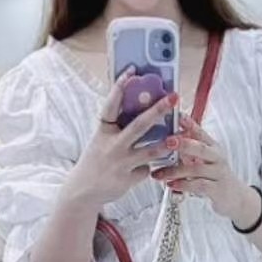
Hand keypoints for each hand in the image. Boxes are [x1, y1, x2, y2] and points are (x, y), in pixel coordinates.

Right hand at [72, 67, 179, 208]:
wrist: (83, 190)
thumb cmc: (97, 159)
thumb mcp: (102, 139)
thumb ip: (119, 126)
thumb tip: (142, 105)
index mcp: (103, 130)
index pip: (111, 105)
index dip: (120, 87)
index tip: (132, 71)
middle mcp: (112, 145)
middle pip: (138, 126)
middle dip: (157, 110)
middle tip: (173, 98)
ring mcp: (120, 163)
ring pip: (148, 152)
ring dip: (165, 145)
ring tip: (178, 138)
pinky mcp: (128, 179)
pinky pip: (146, 170)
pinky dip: (148, 167)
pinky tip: (140, 169)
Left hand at [150, 114, 252, 220]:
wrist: (234, 197)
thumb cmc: (214, 175)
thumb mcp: (203, 159)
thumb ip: (188, 149)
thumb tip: (165, 138)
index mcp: (212, 146)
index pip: (200, 132)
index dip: (189, 124)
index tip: (177, 116)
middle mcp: (217, 157)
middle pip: (201, 148)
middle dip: (184, 143)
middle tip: (167, 142)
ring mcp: (218, 173)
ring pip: (196, 169)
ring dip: (175, 171)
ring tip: (158, 174)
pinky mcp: (217, 189)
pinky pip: (199, 185)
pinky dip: (184, 185)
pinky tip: (171, 185)